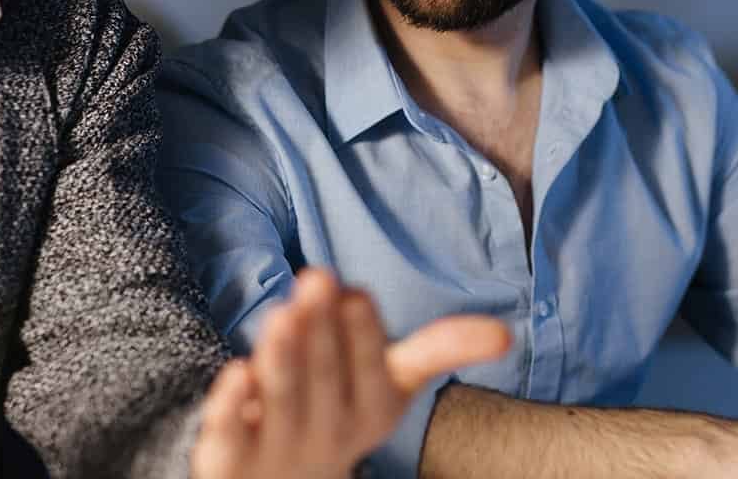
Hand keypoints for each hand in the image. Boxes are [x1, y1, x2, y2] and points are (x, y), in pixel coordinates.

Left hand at [191, 269, 511, 478]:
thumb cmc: (339, 411)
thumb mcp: (390, 383)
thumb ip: (438, 349)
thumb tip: (507, 333)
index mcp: (373, 408)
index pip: (370, 369)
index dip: (360, 333)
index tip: (354, 291)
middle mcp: (330, 432)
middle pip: (323, 375)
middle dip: (320, 329)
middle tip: (316, 278)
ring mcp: (278, 448)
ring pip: (280, 398)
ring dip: (281, 356)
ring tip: (281, 314)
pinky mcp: (230, 458)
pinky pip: (230, 435)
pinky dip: (231, 408)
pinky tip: (233, 374)